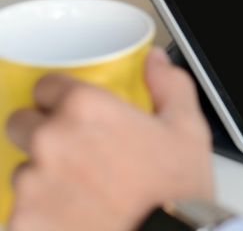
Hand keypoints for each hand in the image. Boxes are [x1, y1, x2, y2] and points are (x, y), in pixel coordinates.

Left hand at [5, 48, 213, 230]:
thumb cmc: (175, 191)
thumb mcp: (188, 128)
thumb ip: (168, 84)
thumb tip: (154, 62)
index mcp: (86, 108)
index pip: (45, 87)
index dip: (61, 98)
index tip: (73, 113)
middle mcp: (50, 140)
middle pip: (21, 124)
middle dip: (43, 135)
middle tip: (77, 156)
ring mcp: (31, 184)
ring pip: (23, 172)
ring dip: (43, 180)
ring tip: (81, 196)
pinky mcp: (22, 223)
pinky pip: (21, 214)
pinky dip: (41, 217)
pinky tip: (73, 221)